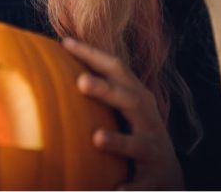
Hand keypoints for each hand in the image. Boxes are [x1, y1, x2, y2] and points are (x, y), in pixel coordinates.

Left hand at [62, 37, 184, 190]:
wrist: (166, 174)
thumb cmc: (133, 130)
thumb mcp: (121, 106)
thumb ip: (97, 86)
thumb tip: (53, 60)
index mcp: (136, 96)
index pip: (116, 69)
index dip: (93, 54)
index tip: (66, 42)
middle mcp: (148, 118)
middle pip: (129, 99)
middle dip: (106, 90)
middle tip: (81, 81)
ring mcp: (152, 148)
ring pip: (138, 144)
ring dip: (118, 141)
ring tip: (97, 139)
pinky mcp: (154, 178)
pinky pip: (140, 185)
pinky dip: (128, 189)